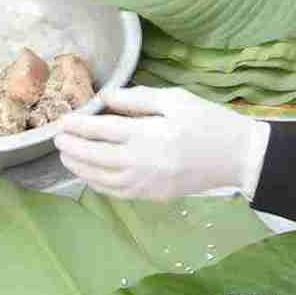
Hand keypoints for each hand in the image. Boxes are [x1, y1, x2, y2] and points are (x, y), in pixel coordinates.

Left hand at [54, 86, 270, 201]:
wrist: (237, 156)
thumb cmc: (207, 121)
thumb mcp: (174, 99)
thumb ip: (137, 98)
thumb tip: (105, 98)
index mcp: (147, 134)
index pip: (101, 130)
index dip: (78, 126)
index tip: (63, 121)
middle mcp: (142, 162)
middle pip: (95, 157)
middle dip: (72, 149)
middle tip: (58, 140)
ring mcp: (147, 183)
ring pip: (102, 179)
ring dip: (81, 169)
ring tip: (67, 159)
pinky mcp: (154, 196)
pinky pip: (118, 193)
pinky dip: (99, 185)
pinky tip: (91, 177)